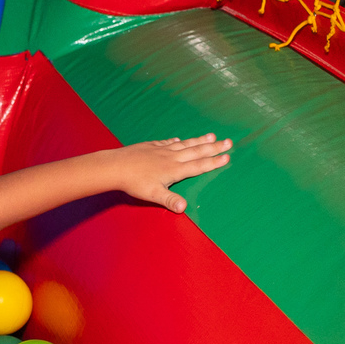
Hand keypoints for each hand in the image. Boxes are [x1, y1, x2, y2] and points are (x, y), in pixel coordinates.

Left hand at [114, 134, 231, 212]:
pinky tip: (178, 140)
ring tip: (211, 135)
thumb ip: (170, 200)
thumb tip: (184, 208)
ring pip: (184, 144)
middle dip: (213, 147)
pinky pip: (167, 142)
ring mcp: (161, 150)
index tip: (227, 157)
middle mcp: (171, 157)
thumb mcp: (153, 194)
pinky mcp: (150, 146)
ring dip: (198, 141)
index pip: (199, 166)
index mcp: (175, 169)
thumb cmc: (134, 182)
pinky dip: (176, 141)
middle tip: (229, 142)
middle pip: (196, 151)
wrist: (115, 166)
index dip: (214, 162)